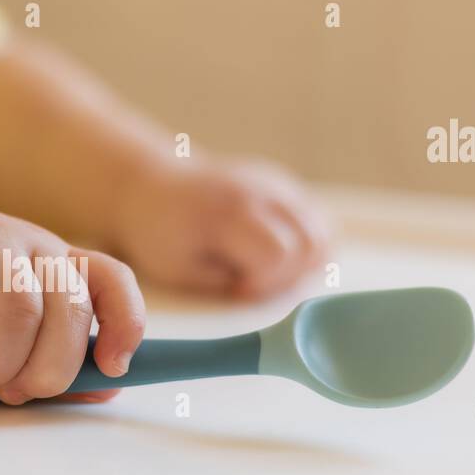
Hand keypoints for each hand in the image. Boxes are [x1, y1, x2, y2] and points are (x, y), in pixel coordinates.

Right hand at [0, 206, 145, 404]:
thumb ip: (48, 358)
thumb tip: (104, 387)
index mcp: (52, 264)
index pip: (110, 280)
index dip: (123, 323)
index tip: (112, 366)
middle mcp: (26, 245)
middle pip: (69, 309)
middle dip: (45, 369)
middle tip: (9, 392)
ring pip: (21, 311)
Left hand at [112, 158, 329, 298]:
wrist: (151, 186)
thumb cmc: (161, 236)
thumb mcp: (180, 270)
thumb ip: (225, 285)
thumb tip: (266, 292)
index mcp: (229, 215)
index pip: (279, 253)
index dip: (265, 282)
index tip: (238, 289)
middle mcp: (260, 192)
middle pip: (311, 242)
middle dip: (289, 275)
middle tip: (255, 281)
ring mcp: (275, 183)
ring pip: (322, 230)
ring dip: (305, 261)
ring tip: (267, 269)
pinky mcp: (282, 182)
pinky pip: (316, 218)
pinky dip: (307, 242)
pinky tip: (278, 253)